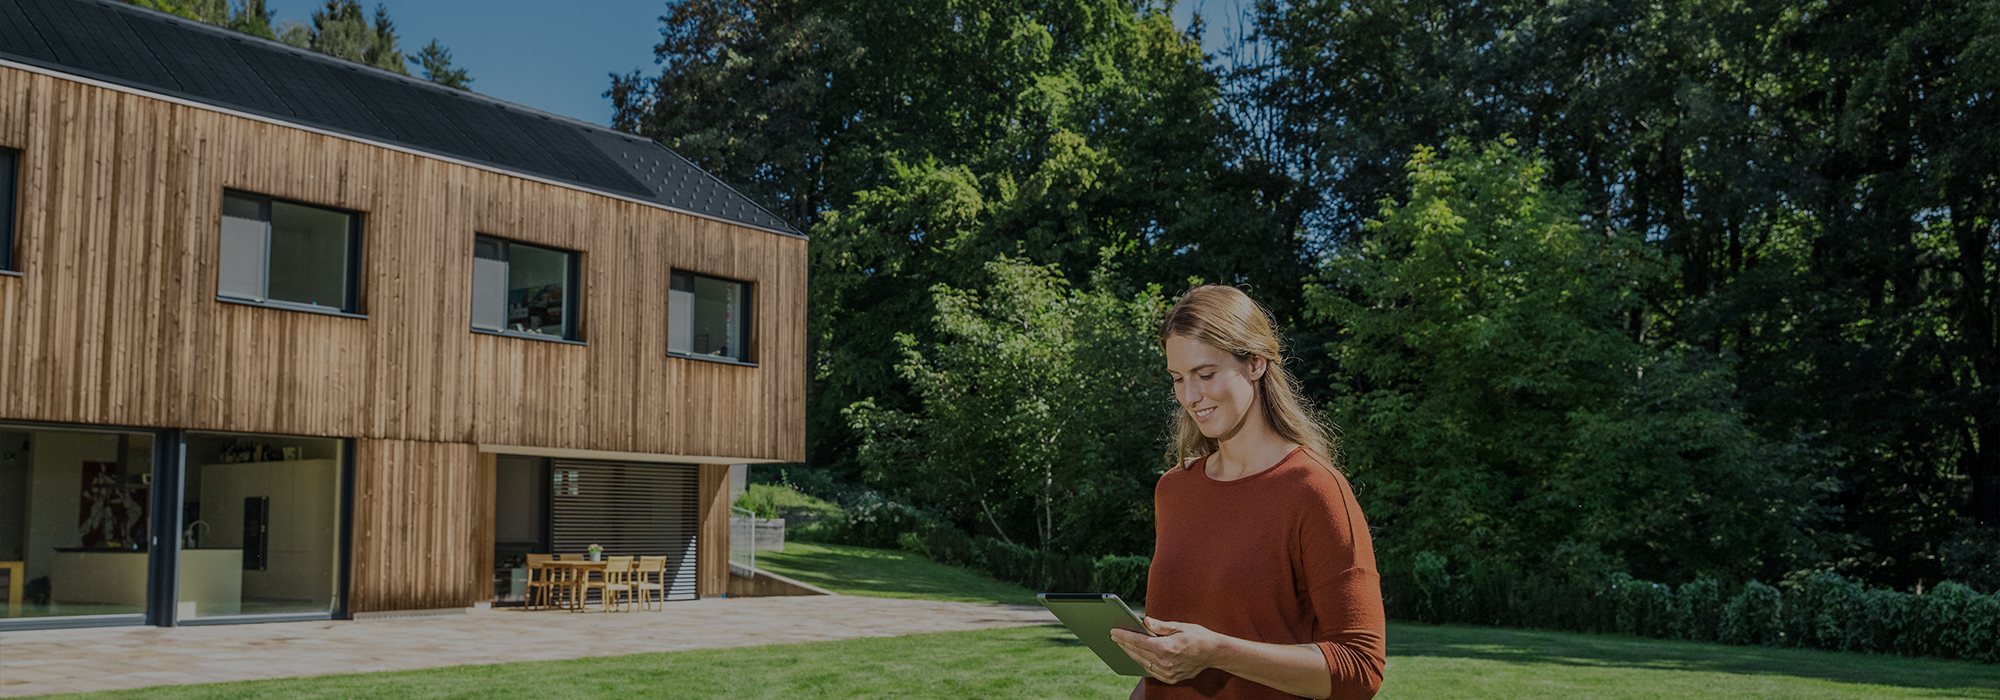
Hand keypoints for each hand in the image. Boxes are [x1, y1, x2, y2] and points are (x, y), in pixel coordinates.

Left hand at [1111, 618, 1226, 684]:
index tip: (1114, 631)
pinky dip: (1142, 662)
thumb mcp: (1179, 626)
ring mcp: (1168, 673)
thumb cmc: (1197, 636)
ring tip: (1122, 644)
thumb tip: (1144, 621)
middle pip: (1137, 652)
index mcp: (1166, 648)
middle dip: (1124, 643)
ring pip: (1142, 663)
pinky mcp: (1170, 678)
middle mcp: (1165, 663)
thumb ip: (1160, 626)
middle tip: (1114, 636)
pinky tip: (1136, 655)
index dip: (1124, 635)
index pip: (1138, 641)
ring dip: (1131, 653)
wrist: (1214, 653)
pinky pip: (1151, 671)